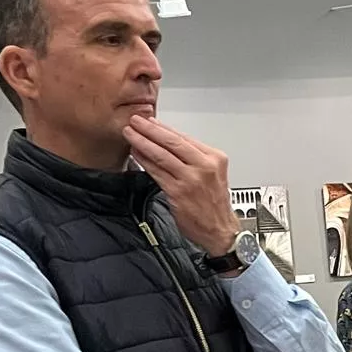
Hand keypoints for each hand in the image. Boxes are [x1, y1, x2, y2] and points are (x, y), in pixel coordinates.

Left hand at [122, 116, 237, 255]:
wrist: (221, 231)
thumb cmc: (215, 205)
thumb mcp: (213, 175)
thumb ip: (195, 159)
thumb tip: (168, 144)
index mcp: (215, 159)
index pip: (185, 137)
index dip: (164, 128)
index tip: (150, 121)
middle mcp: (205, 166)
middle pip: (173, 142)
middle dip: (150, 130)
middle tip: (136, 121)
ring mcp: (191, 179)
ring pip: (162, 155)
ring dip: (142, 142)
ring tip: (130, 134)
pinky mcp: (178, 192)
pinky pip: (157, 172)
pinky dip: (144, 161)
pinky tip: (136, 154)